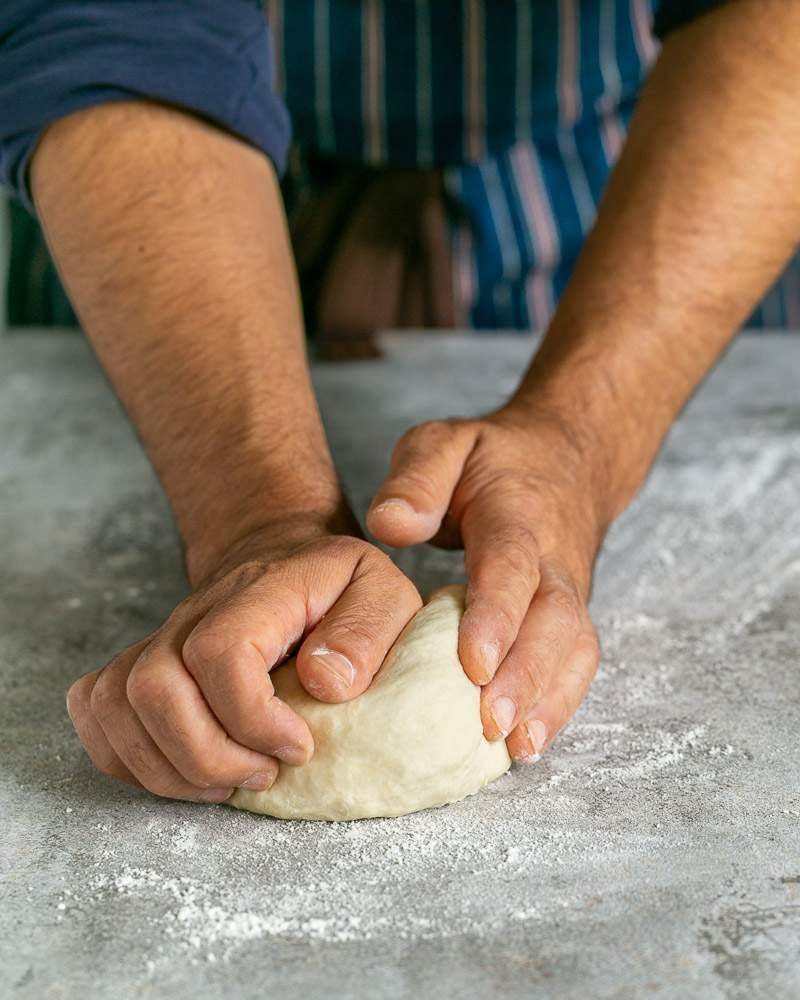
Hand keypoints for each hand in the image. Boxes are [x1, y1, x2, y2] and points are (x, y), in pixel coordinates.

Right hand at [66, 518, 420, 801]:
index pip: (221, 652)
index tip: (299, 746)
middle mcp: (196, 613)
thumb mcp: (383, 593)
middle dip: (207, 755)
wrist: (283, 557)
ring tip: (228, 783)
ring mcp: (161, 637)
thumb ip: (366, 632)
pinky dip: (128, 757)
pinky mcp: (142, 662)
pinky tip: (182, 772)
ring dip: (168, 767)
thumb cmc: (336, 587)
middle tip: (264, 774)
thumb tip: (325, 684)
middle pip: (154, 686)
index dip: (253, 717)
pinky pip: (97, 710)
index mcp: (260, 591)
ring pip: (117, 704)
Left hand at [367, 409, 603, 761]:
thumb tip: (390, 524)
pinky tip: (528, 744)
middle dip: (527, 676)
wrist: (568, 459)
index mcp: (517, 515)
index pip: (512, 566)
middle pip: (555, 619)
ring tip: (516, 749)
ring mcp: (571, 590)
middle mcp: (553, 558)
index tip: (474, 664)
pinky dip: (561, 705)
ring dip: (550, 700)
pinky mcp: (573, 616)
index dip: (498, 616)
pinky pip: (579, 662)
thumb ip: (417, 477)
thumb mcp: (445, 443)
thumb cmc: (493, 459)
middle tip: (491, 723)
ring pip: (575, 648)